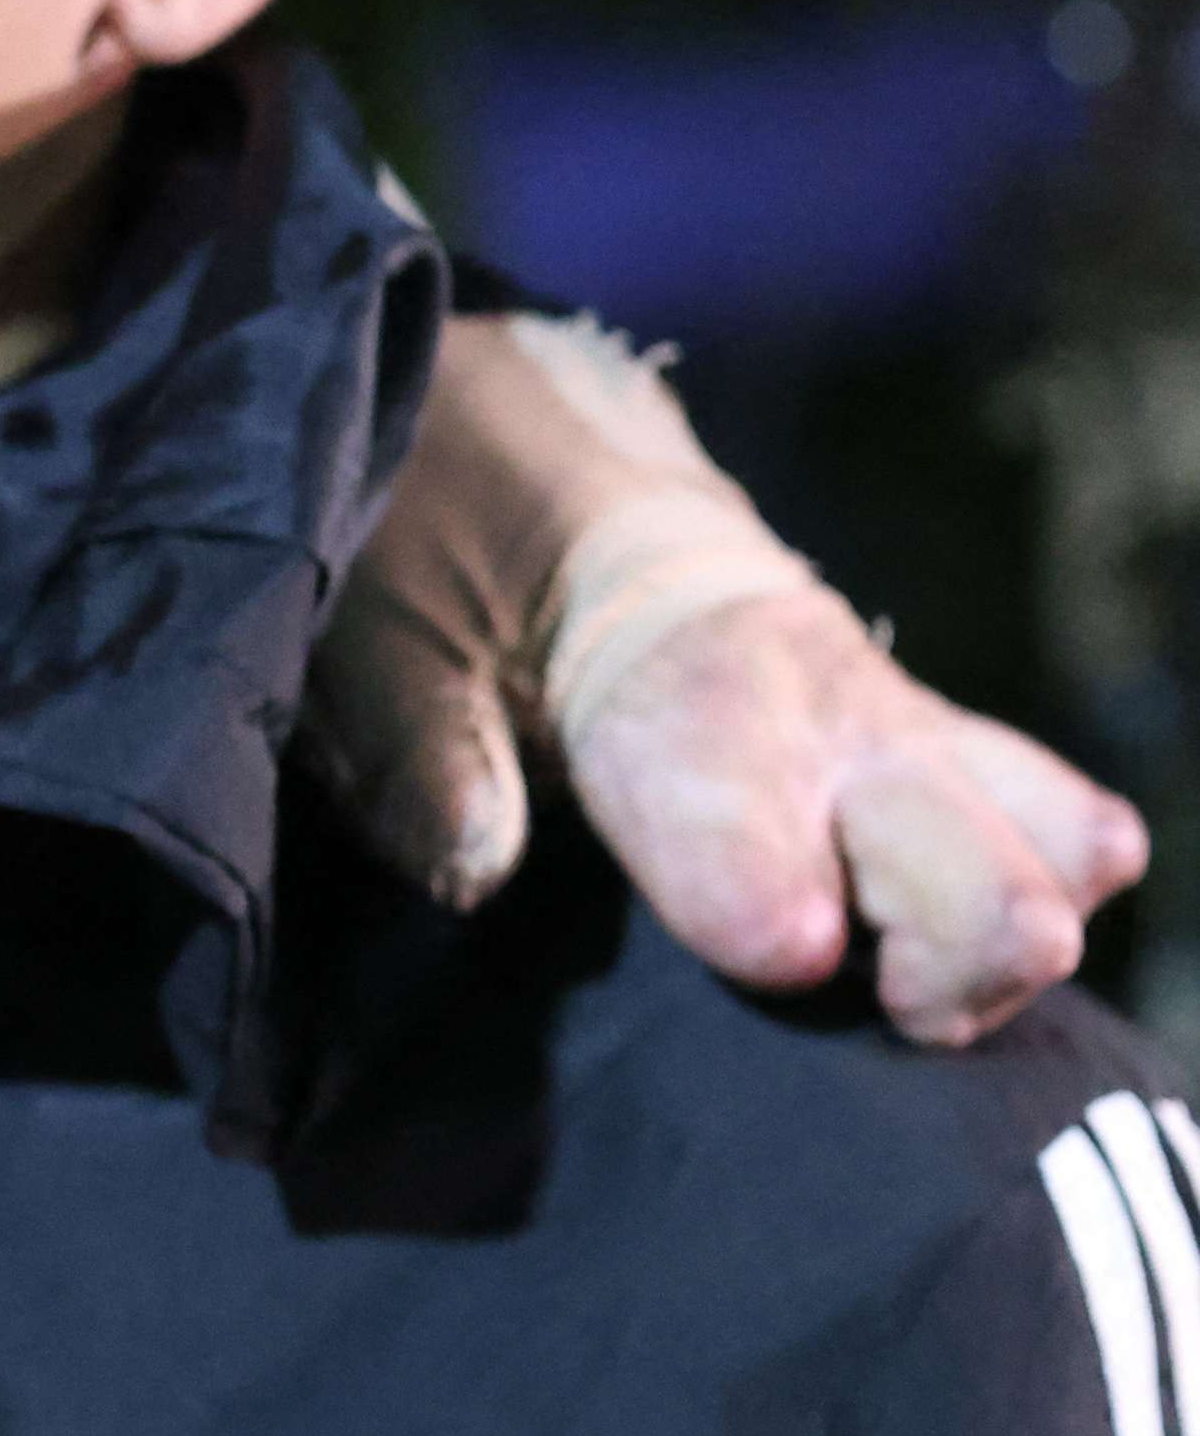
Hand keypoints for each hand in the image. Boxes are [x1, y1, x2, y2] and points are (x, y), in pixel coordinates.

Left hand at [312, 310, 1145, 1048]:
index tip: (781, 949)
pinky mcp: (926, 728)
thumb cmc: (445, 538)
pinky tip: (963, 923)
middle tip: (866, 993)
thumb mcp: (377, 634)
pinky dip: (1040, 876)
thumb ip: (422, 759)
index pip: (759, 831)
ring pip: (1059, 844)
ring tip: (911, 977)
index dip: (768, 906)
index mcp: (683, 687)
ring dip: (1007, 934)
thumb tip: (473, 867)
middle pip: (989, 879)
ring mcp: (896, 720)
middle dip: (953, 963)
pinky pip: (1052, 811)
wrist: (542, 442)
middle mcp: (828, 709)